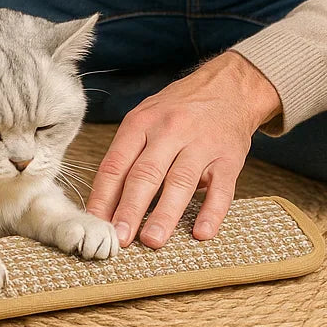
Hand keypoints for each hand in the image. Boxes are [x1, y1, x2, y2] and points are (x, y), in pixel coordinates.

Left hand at [85, 51, 280, 248]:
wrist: (228, 86)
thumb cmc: (178, 109)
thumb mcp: (146, 117)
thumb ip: (128, 154)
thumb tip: (105, 202)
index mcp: (141, 123)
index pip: (116, 163)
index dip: (104, 196)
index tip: (97, 224)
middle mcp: (169, 131)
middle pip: (145, 174)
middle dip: (130, 209)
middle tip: (120, 238)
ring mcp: (201, 144)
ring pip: (180, 182)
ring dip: (165, 214)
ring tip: (152, 240)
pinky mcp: (229, 158)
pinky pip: (221, 188)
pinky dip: (211, 212)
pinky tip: (201, 233)